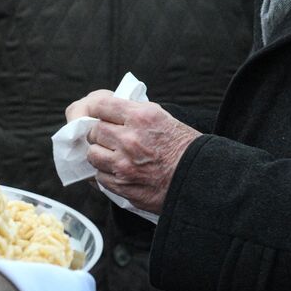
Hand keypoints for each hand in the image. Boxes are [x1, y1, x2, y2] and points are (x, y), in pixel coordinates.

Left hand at [66, 92, 199, 214]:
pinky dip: (105, 173)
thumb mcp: (162, 117)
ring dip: (100, 153)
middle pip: (94, 130)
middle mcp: (129, 139)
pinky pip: (99, 176)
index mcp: (140, 117)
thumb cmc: (183, 147)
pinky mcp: (122, 185)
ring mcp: (124, 164)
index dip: (95, 109)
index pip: (100, 105)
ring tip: (112, 155)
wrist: (198, 178)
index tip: (95, 113)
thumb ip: (134, 112)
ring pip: (93, 154)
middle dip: (99, 133)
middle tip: (108, 137)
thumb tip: (110, 110)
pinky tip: (117, 171)